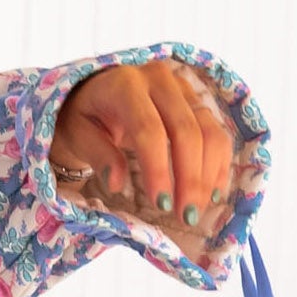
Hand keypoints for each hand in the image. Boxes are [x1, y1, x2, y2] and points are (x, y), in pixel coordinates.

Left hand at [50, 58, 235, 257]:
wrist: (95, 93)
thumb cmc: (84, 117)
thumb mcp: (78, 134)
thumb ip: (97, 154)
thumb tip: (117, 183)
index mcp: (125, 84)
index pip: (148, 129)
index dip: (158, 169)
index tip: (162, 204)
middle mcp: (160, 79)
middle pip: (186, 130)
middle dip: (189, 178)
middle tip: (186, 216)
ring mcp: (183, 88)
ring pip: (209, 131)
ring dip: (208, 175)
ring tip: (197, 210)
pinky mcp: (197, 101)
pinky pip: (217, 133)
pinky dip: (218, 164)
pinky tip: (213, 193)